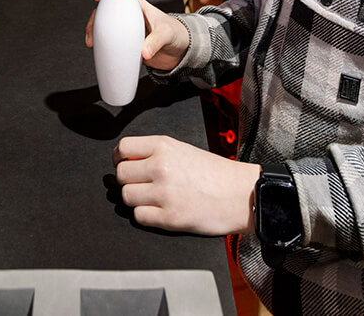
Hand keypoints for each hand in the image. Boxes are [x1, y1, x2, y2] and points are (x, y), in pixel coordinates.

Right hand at [85, 0, 190, 70]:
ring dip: (96, 36)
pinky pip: (112, 46)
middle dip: (95, 21)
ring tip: (92, 45)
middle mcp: (129, 18)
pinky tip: (100, 55)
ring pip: (106, 31)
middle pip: (106, 14)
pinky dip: (104, 49)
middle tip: (92, 33)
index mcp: (138, 7)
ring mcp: (126, 32)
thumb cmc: (176, 33)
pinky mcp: (127, 46)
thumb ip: (155, 42)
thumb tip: (144, 53)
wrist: (181, 50)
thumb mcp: (167, 34)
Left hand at [113, 135, 258, 234]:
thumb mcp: (184, 150)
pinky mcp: (170, 217)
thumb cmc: (217, 175)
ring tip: (153, 199)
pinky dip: (146, 216)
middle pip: (120, 175)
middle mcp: (161, 167)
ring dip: (136, 200)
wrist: (243, 195)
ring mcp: (164, 193)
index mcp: (164, 146)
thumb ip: (155, 153)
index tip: (124, 164)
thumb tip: (127, 161)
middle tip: (141, 185)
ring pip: (126, 197)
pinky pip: (138, 217)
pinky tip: (160, 211)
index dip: (120, 159)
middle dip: (128, 181)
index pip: (123, 148)